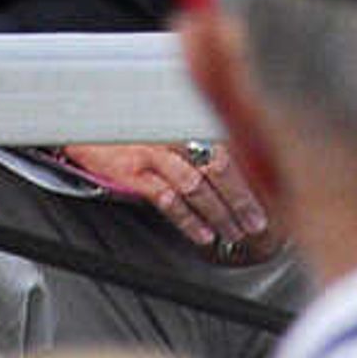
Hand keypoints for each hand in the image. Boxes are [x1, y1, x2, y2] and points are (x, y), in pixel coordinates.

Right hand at [61, 140, 280, 261]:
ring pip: (196, 185)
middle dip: (242, 200)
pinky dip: (188, 219)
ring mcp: (154, 152)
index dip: (252, 178)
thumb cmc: (134, 131)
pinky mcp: (133, 171)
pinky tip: (202, 234)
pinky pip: (167, 199)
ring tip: (233, 235)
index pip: (231, 150)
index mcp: (189, 122)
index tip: (270, 202)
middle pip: (219, 167)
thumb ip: (201, 146)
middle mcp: (174, 134)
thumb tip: (239, 178)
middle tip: (257, 225)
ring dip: (219, 214)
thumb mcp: (171, 130)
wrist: (86, 124)